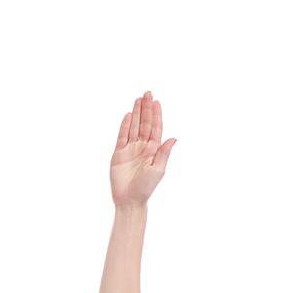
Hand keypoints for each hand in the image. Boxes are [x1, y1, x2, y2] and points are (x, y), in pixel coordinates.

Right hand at [109, 90, 176, 207]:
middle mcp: (142, 146)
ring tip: (138, 99)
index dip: (156, 114)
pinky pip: (122, 136)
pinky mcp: (118, 153)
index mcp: (154, 149)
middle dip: (146, 108)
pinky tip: (128, 115)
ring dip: (136, 113)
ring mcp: (130, 149)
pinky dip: (125, 125)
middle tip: (147, 93)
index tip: (156, 102)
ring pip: (134, 127)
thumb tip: (173, 138)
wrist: (129, 199)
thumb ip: (164, 153)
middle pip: (145, 123)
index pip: (156, 128)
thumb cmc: (146, 187)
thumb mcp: (158, 170)